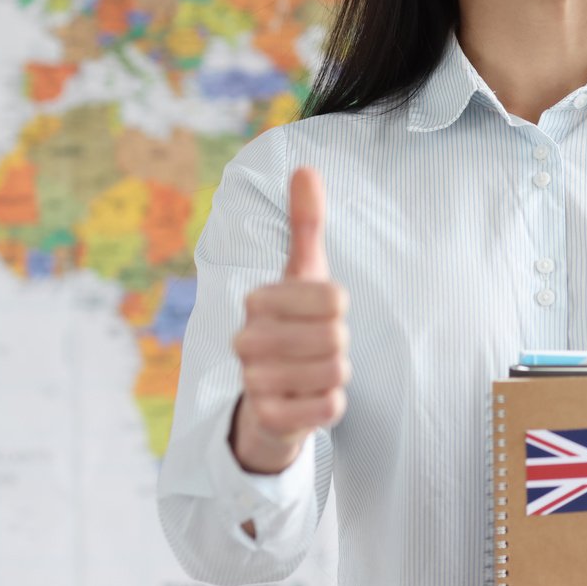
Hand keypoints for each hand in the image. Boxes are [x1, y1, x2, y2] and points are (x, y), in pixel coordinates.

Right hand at [229, 166, 349, 474]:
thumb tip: (305, 168)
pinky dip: (332, 405)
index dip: (339, 309)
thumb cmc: (292, 329)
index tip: (321, 315)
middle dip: (339, 345)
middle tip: (317, 349)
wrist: (269, 402)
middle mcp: (247, 339)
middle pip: (336, 336)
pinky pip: (329, 408)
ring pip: (336, 372)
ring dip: (336, 374)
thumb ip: (305, 223)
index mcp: (256, 300)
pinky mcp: (268, 418)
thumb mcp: (301, 274)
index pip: (334, 297)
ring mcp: (253, 381)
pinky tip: (311, 399)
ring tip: (312, 373)